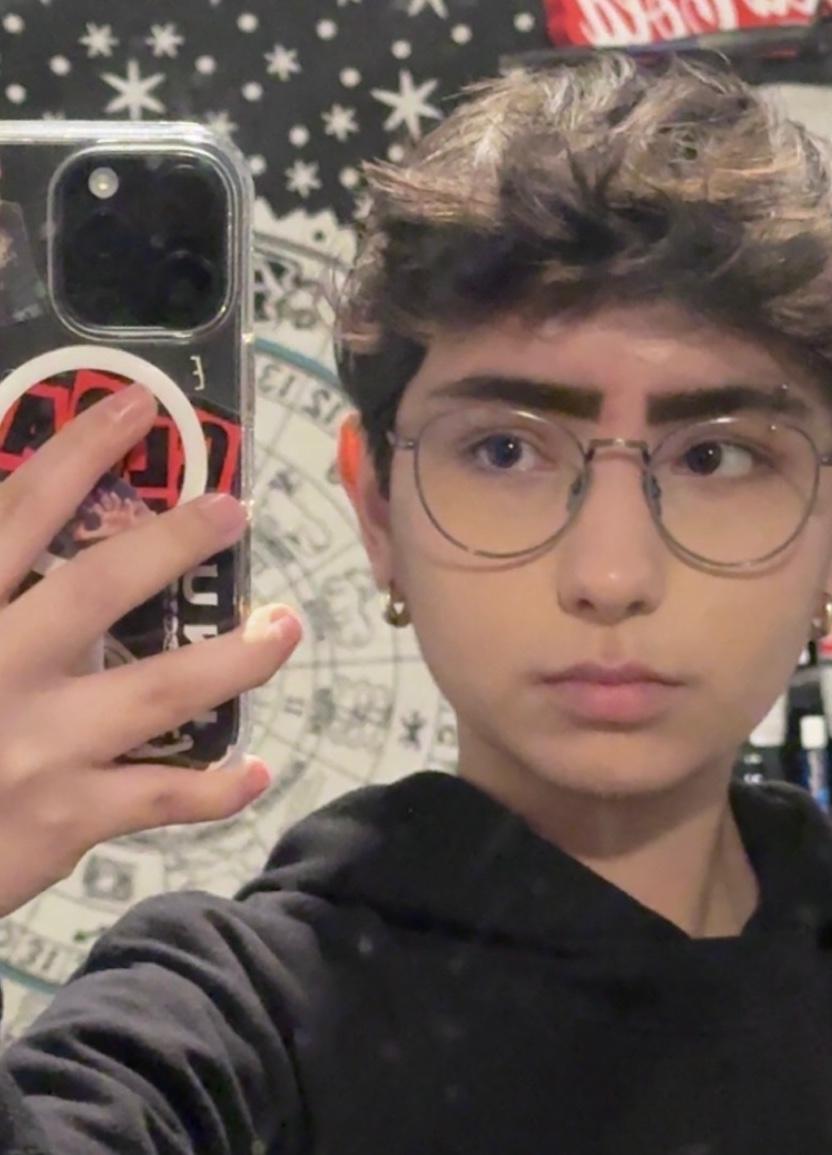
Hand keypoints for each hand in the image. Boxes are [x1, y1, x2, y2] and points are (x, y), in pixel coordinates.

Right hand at [0, 384, 301, 918]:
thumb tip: (13, 505)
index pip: (15, 514)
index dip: (78, 453)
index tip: (137, 406)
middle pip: (99, 588)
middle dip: (174, 542)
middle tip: (234, 509)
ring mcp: (37, 747)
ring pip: (162, 690)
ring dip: (238, 657)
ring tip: (286, 626)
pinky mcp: (66, 818)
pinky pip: (163, 798)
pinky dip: (217, 788)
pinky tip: (257, 770)